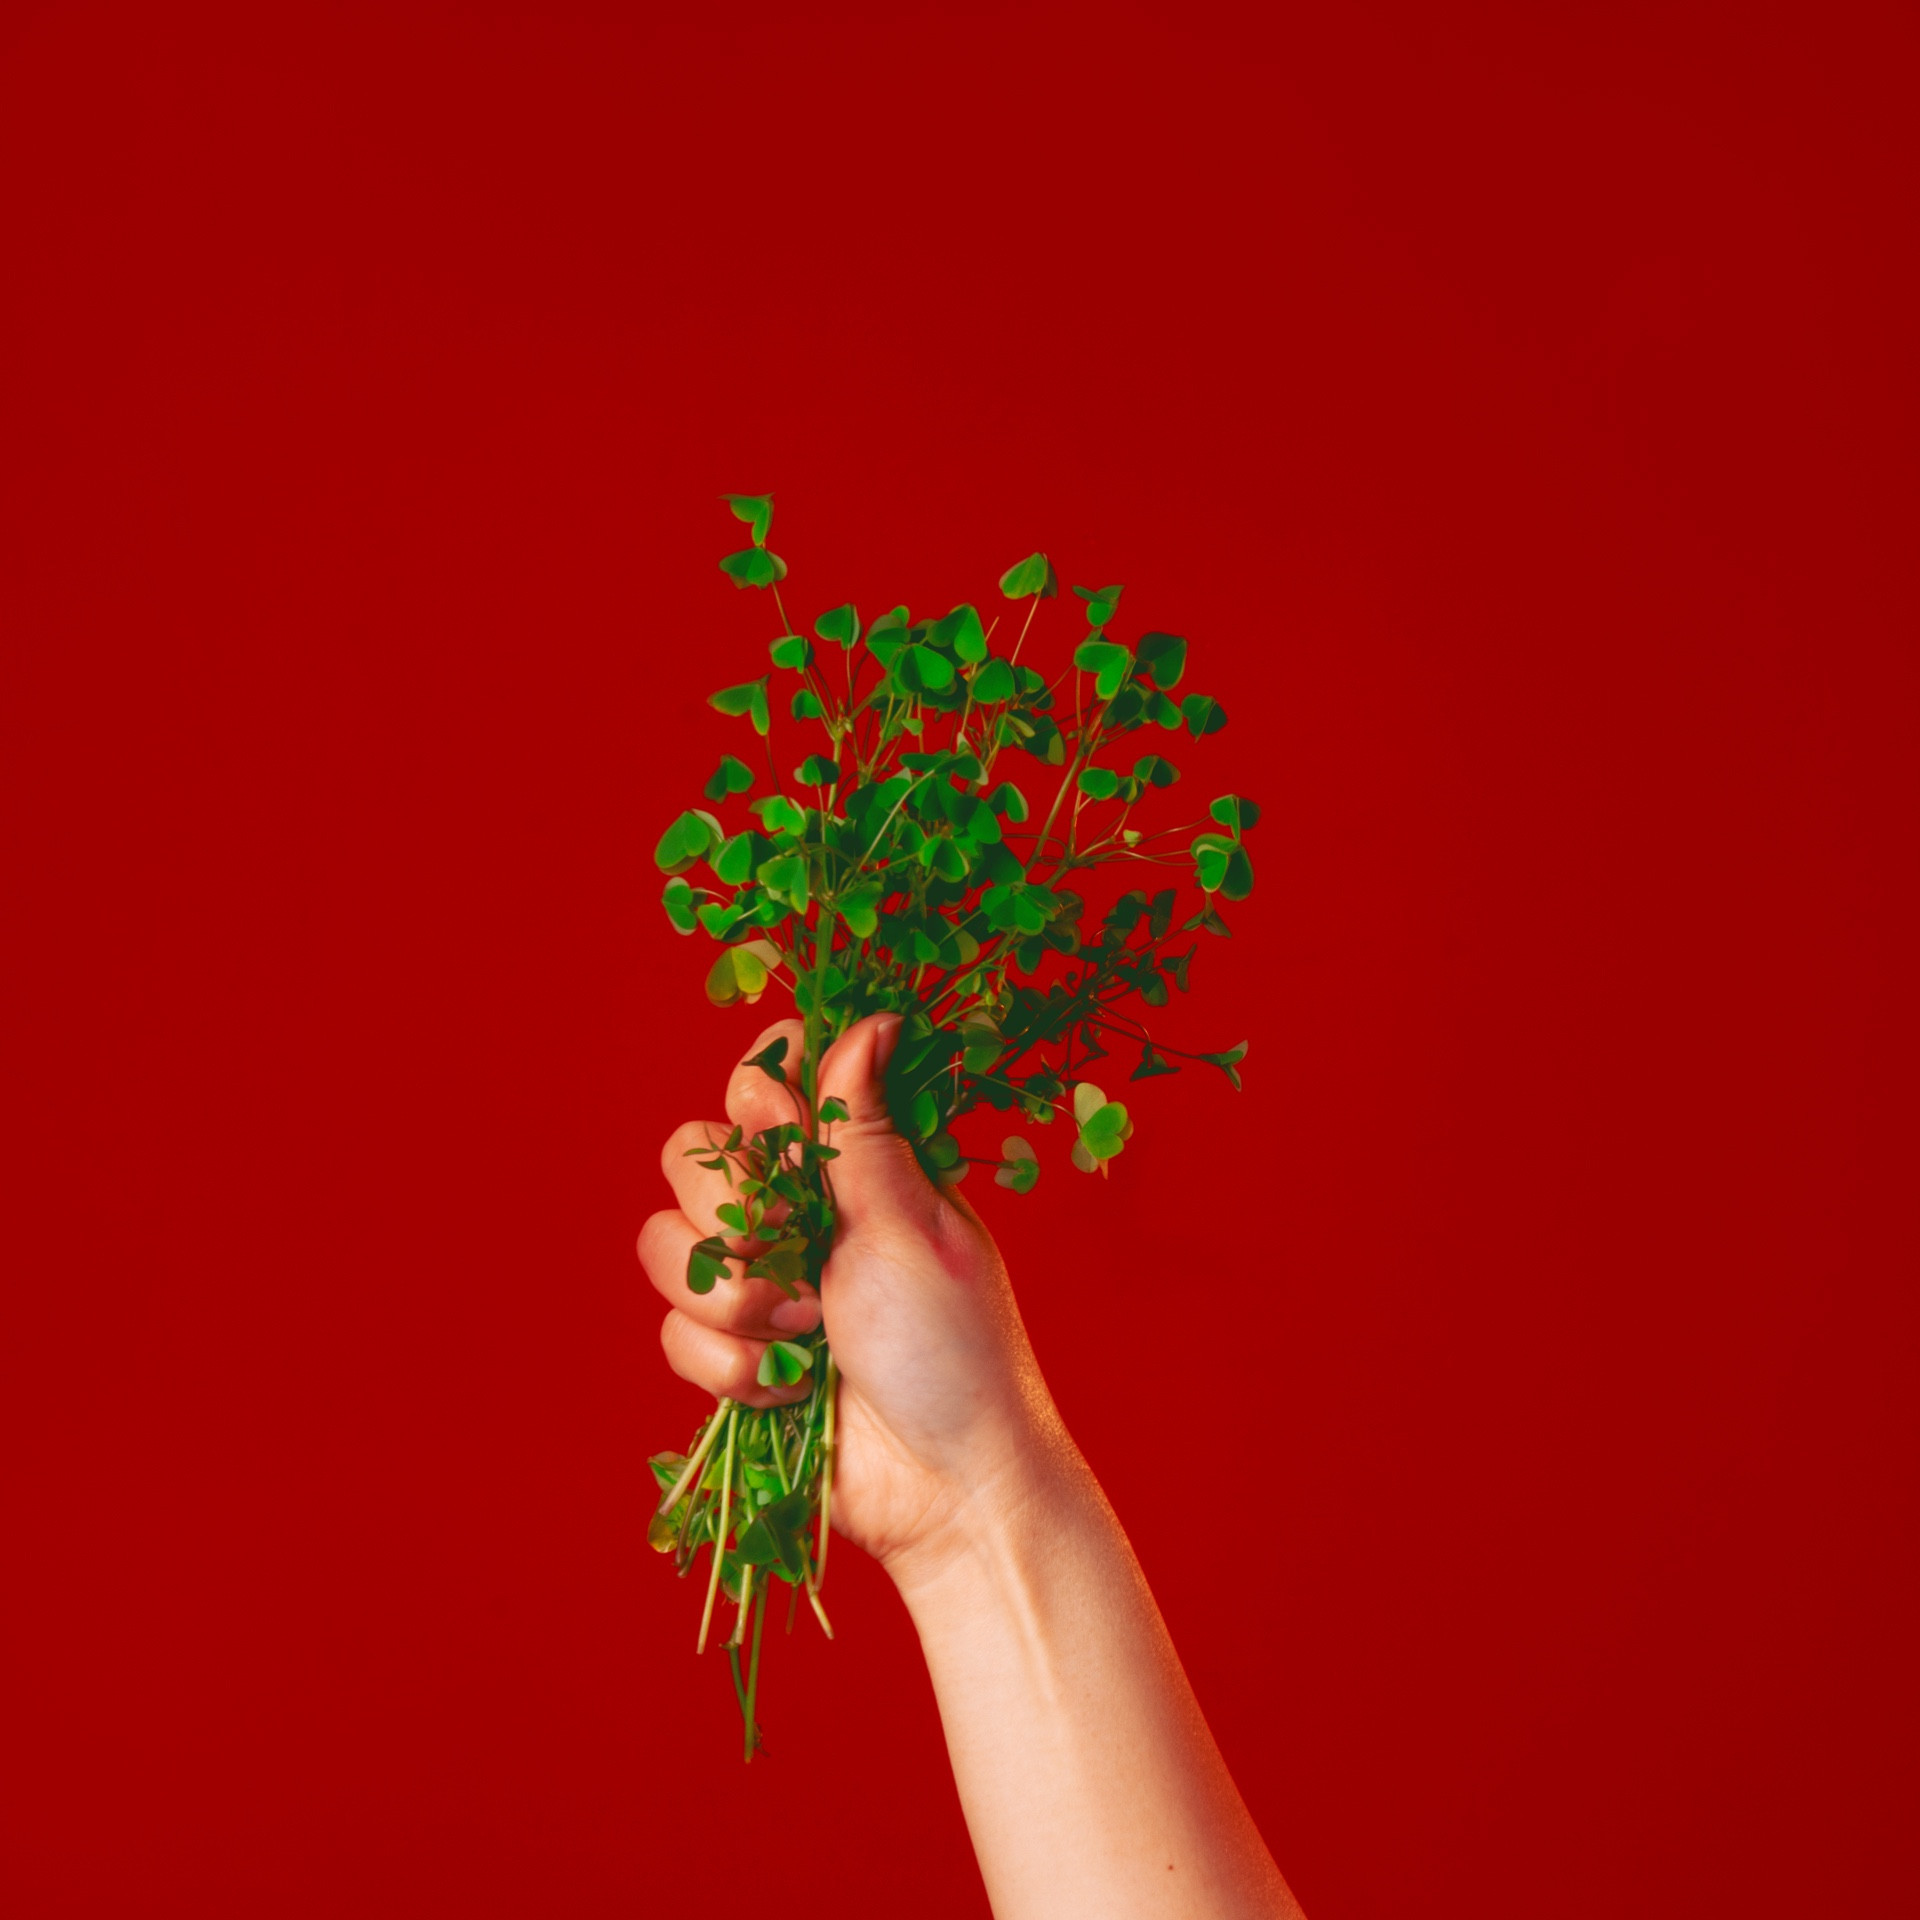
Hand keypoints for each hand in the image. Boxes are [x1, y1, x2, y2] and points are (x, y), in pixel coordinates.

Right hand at [637, 1011, 1076, 1583]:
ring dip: (733, 1298)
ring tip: (805, 1330)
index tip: (786, 1130)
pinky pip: (673, 1333)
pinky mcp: (729, 1356)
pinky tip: (791, 1390)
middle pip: (690, 1154)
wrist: (945, 1485)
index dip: (757, 1100)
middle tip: (800, 1253)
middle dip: (734, 1210)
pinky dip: (730, 1368)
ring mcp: (756, 1284)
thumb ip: (863, 1130)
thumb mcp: (912, 1225)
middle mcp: (792, 1212)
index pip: (763, 1085)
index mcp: (849, 1164)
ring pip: (664, 1244)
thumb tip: (870, 1019)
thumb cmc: (955, 1347)